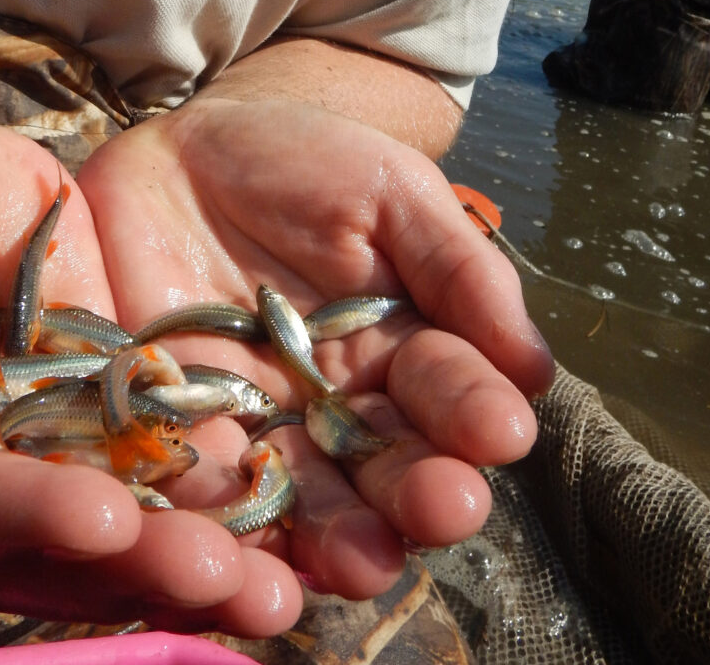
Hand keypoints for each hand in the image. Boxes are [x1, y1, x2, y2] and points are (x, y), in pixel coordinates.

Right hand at [0, 98, 299, 635]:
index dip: (18, 516)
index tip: (103, 517)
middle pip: (53, 537)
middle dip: (143, 563)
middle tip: (239, 587)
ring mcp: (44, 438)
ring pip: (122, 505)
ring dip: (199, 545)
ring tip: (285, 584)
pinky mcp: (103, 393)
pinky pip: (159, 441)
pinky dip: (214, 473)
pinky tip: (284, 495)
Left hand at [75, 97, 553, 599]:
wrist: (189, 148)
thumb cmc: (302, 158)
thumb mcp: (390, 191)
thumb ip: (457, 266)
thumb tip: (534, 366)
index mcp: (398, 349)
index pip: (446, 393)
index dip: (473, 410)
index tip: (498, 428)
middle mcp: (335, 404)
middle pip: (383, 466)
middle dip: (417, 491)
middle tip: (443, 507)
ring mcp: (255, 421)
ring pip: (301, 496)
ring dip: (336, 535)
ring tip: (363, 561)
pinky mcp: (175, 425)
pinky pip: (199, 482)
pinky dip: (222, 522)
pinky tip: (249, 554)